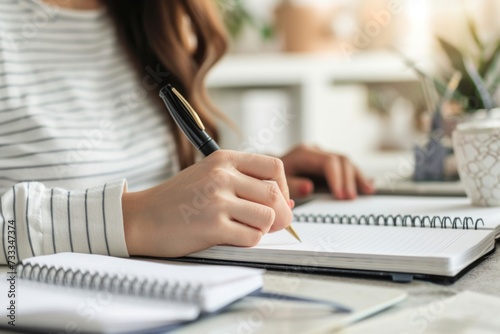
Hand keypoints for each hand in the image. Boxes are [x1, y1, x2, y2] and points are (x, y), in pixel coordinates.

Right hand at [123, 150, 292, 257]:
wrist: (140, 218)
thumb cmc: (175, 199)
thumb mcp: (208, 176)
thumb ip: (245, 184)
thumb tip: (288, 203)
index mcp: (223, 159)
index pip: (273, 167)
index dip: (283, 187)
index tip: (277, 200)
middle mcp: (221, 176)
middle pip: (275, 194)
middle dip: (280, 214)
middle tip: (270, 223)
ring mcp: (216, 201)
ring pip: (267, 217)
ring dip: (263, 228)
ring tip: (245, 228)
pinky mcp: (212, 226)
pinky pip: (252, 237)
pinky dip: (249, 241)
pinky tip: (232, 237)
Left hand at [280, 144, 374, 199]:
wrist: (269, 171)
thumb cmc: (273, 178)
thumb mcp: (278, 182)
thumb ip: (292, 185)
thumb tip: (310, 188)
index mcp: (304, 153)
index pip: (328, 162)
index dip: (337, 179)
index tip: (340, 196)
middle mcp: (316, 151)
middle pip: (341, 160)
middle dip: (348, 180)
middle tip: (350, 199)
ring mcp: (323, 155)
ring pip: (347, 162)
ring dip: (357, 178)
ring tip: (367, 191)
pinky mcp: (328, 163)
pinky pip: (346, 167)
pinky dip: (357, 177)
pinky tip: (368, 185)